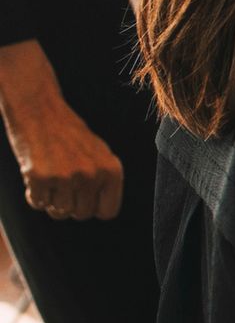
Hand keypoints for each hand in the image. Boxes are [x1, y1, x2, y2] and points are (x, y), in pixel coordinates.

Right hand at [0, 39, 123, 220]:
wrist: (38, 108)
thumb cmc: (67, 132)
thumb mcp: (98, 153)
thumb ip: (104, 180)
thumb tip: (103, 211)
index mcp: (112, 170)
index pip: (107, 212)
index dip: (92, 208)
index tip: (81, 198)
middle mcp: (93, 174)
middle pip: (81, 215)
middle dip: (69, 205)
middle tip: (60, 185)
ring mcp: (67, 176)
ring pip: (59, 212)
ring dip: (50, 200)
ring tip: (49, 178)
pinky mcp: (40, 176)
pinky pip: (37, 203)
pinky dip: (33, 195)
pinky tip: (34, 176)